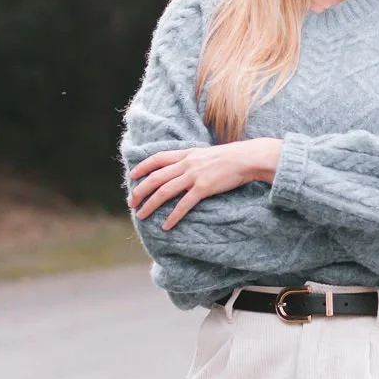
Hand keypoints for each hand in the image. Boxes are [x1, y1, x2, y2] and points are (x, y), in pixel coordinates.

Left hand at [129, 137, 281, 229]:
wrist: (247, 158)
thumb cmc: (229, 157)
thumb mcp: (205, 153)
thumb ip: (191, 159)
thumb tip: (181, 167)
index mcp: (186, 154)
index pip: (157, 159)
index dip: (142, 167)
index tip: (132, 176)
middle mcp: (186, 164)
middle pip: (156, 178)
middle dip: (140, 191)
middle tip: (131, 203)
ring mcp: (194, 176)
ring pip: (164, 191)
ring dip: (150, 205)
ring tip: (142, 216)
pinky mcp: (204, 188)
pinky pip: (184, 204)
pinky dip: (173, 216)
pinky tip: (166, 225)